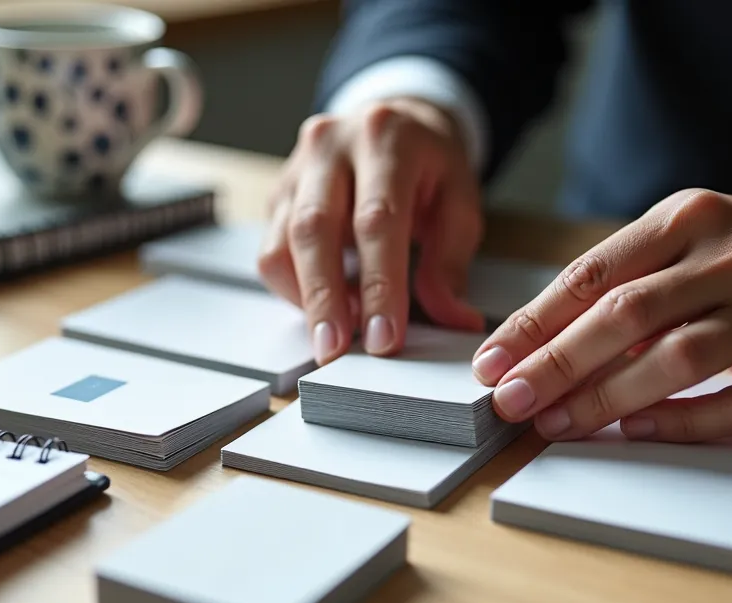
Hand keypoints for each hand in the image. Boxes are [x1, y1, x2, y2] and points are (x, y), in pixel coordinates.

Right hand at [259, 98, 486, 365]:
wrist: (396, 122)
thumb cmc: (430, 165)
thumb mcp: (459, 202)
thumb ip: (451, 261)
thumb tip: (454, 319)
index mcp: (386, 138)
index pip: (377, 218)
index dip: (379, 284)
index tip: (384, 337)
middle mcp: (331, 144)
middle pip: (314, 228)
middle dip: (325, 298)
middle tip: (336, 351)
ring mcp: (296, 167)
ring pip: (282, 242)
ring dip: (305, 298)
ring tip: (336, 334)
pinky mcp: (277, 192)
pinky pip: (272, 250)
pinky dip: (295, 288)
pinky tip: (325, 305)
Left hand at [471, 189, 731, 441]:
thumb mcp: (695, 234)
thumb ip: (628, 277)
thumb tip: (539, 338)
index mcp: (691, 217)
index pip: (594, 273)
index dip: (534, 322)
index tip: (492, 359)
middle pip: (626, 316)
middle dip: (555, 363)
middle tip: (509, 398)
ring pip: (677, 359)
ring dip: (606, 399)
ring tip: (556, 421)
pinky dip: (681, 421)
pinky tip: (637, 431)